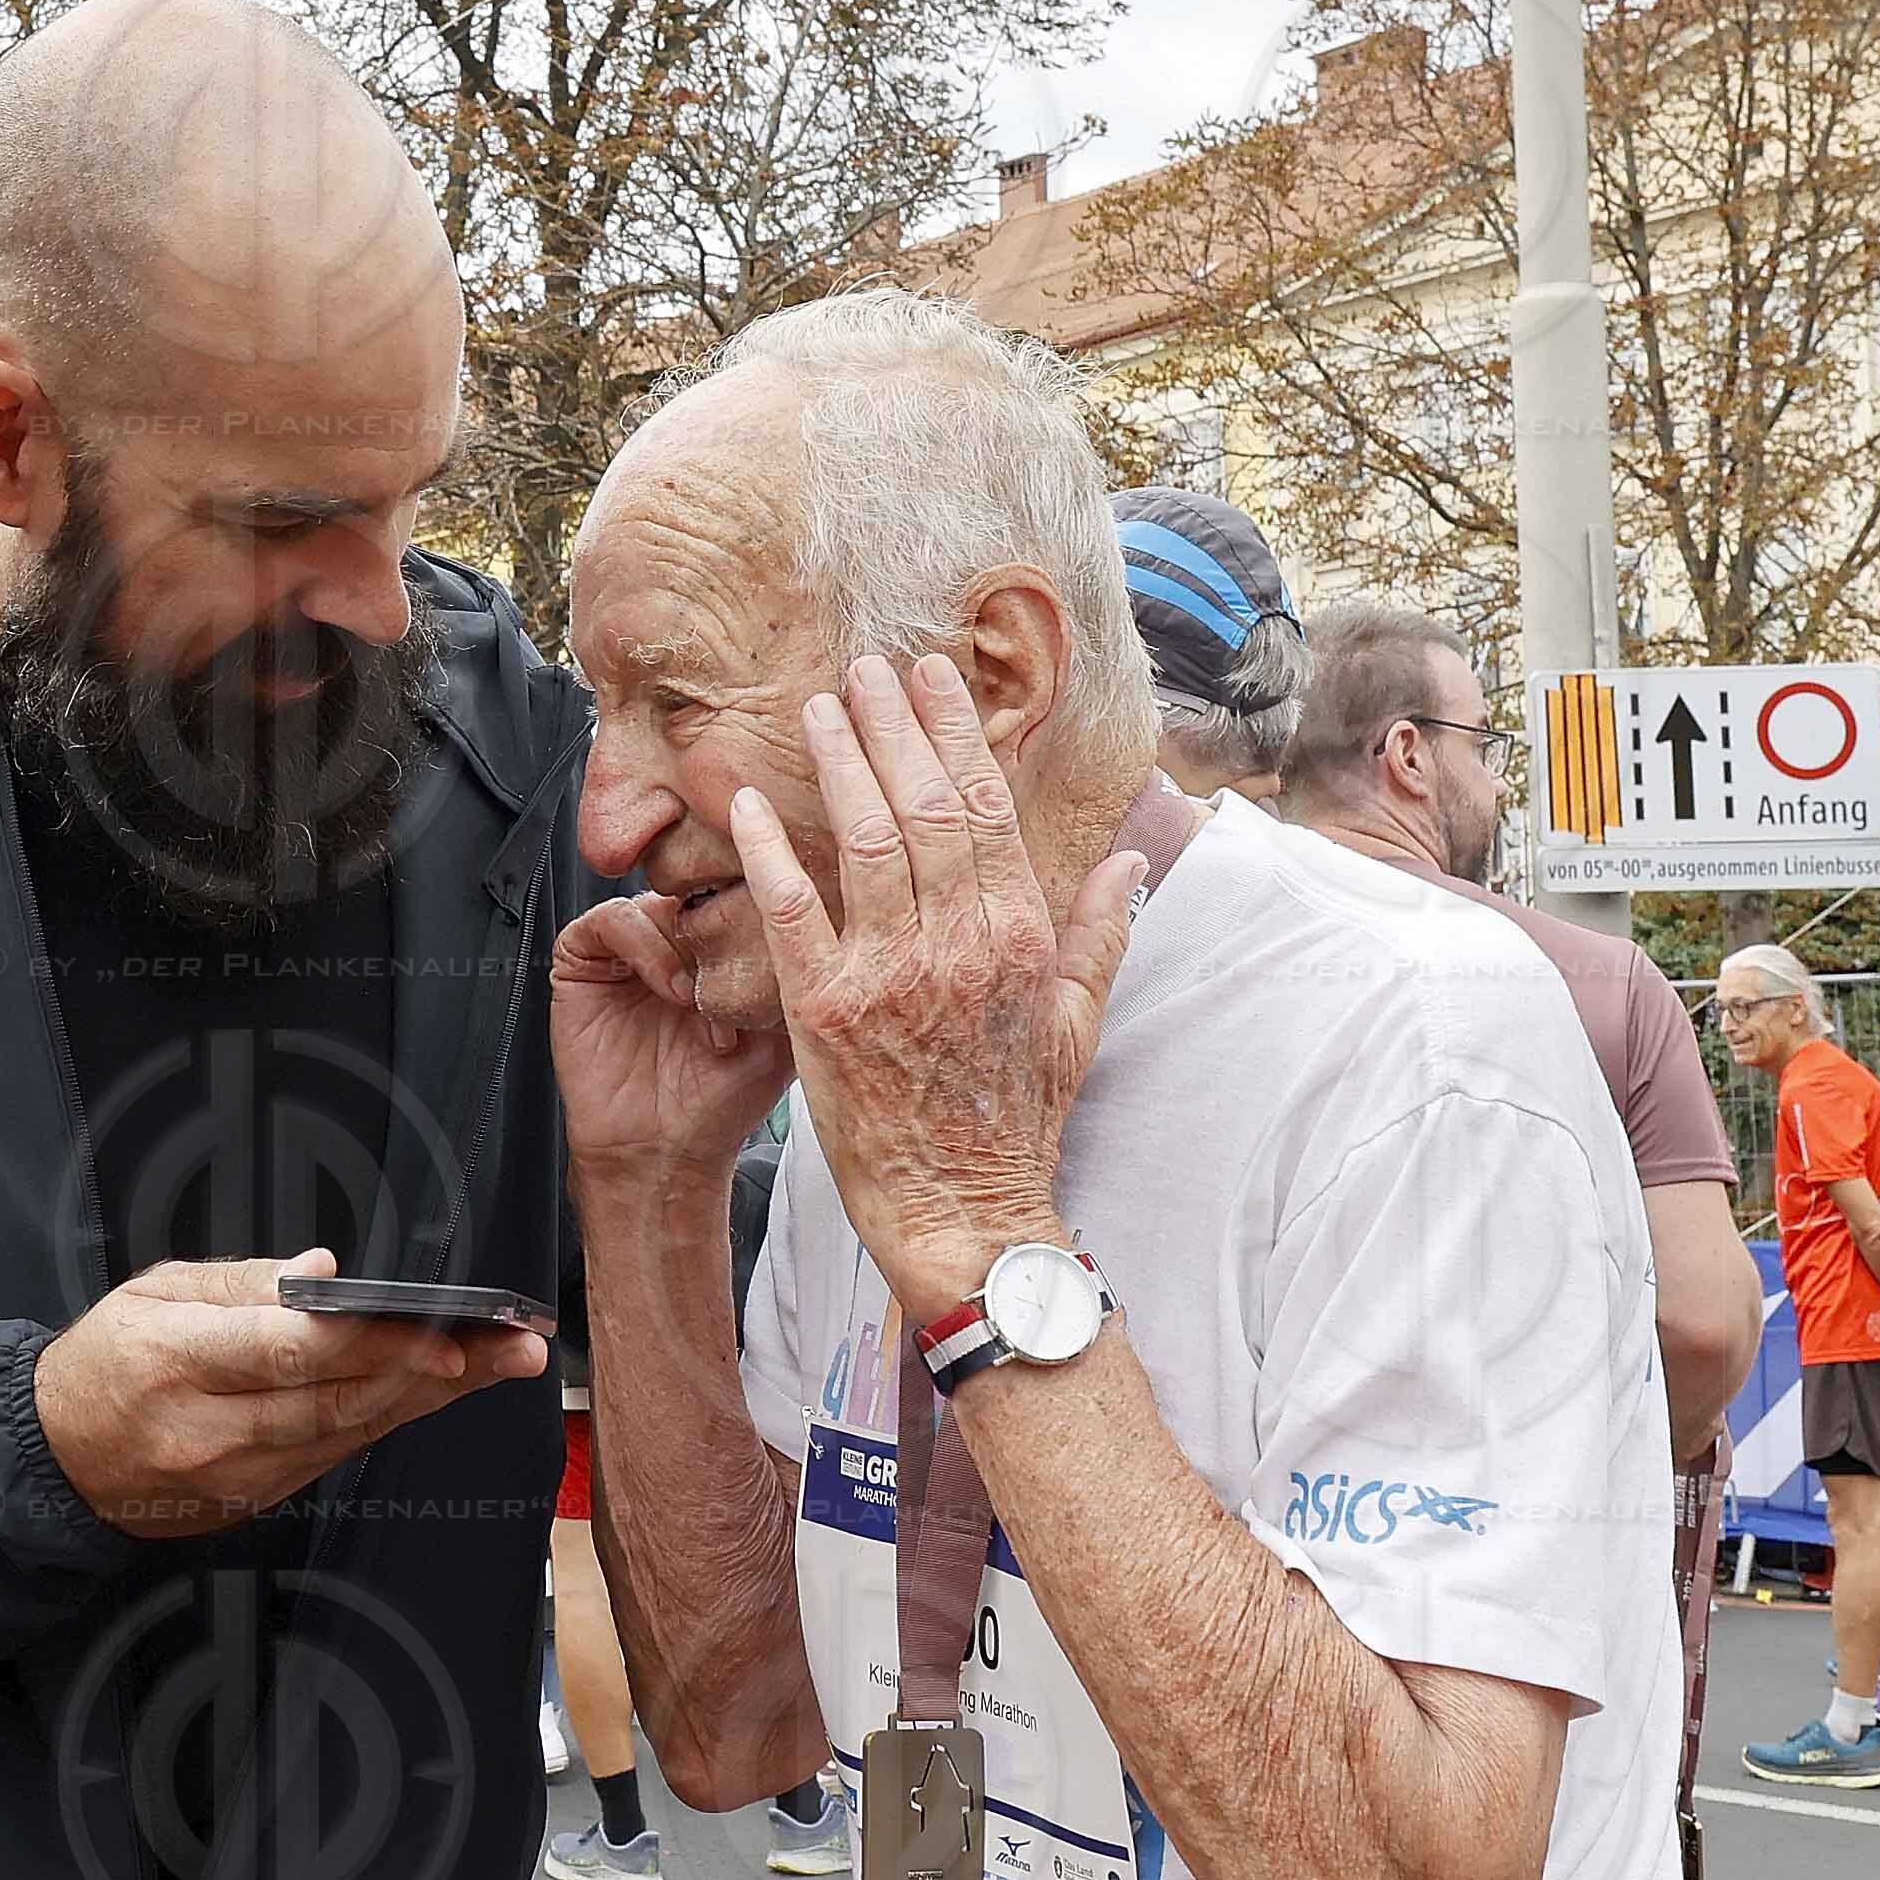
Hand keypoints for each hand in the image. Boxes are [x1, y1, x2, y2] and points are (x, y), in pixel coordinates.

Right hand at [34, 1249, 547, 1539]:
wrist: (57, 1459)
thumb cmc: (106, 1361)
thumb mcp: (152, 1293)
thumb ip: (240, 1281)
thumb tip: (323, 1273)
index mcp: (172, 1361)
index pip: (285, 1351)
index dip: (369, 1345)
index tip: (439, 1331)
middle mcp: (206, 1429)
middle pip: (336, 1400)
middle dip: (431, 1371)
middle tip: (509, 1348)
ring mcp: (234, 1477)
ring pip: (347, 1433)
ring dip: (428, 1398)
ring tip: (497, 1363)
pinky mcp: (255, 1501)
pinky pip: (333, 1455)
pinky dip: (388, 1420)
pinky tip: (436, 1392)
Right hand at [553, 891, 794, 1178]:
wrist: (662, 1152)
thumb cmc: (723, 1099)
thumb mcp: (791, 1027)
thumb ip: (810, 969)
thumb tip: (842, 915)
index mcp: (725, 941)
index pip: (744, 878)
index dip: (766, 884)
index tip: (789, 901)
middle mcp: (679, 935)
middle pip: (701, 878)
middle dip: (726, 914)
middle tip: (745, 953)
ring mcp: (633, 943)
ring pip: (661, 895)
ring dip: (687, 945)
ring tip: (703, 1001)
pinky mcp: (585, 956)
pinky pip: (613, 919)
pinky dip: (646, 948)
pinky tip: (672, 991)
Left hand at [730, 654, 1139, 1319]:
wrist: (963, 1212)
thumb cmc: (1015, 1121)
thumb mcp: (1076, 1023)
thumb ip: (1098, 931)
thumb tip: (1132, 855)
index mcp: (1020, 937)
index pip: (985, 810)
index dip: (955, 736)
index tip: (933, 682)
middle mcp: (959, 943)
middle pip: (923, 807)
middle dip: (895, 726)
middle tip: (868, 668)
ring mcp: (891, 975)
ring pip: (864, 843)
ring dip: (840, 765)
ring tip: (819, 708)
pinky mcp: (827, 1013)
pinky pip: (792, 914)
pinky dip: (769, 853)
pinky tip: (747, 803)